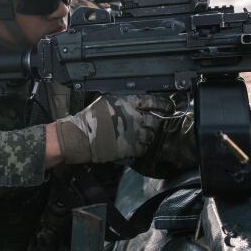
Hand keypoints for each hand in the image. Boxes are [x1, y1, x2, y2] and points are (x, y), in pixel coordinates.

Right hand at [55, 94, 173, 163]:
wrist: (80, 136)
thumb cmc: (90, 117)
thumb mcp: (106, 102)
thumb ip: (122, 103)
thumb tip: (134, 105)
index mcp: (128, 103)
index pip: (153, 101)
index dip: (163, 104)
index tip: (169, 106)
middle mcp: (135, 117)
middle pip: (154, 120)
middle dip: (155, 122)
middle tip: (153, 123)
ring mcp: (134, 134)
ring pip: (151, 135)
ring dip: (149, 135)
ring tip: (143, 136)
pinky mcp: (131, 149)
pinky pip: (143, 148)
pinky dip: (142, 147)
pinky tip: (137, 146)